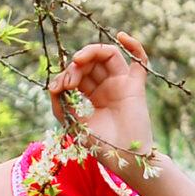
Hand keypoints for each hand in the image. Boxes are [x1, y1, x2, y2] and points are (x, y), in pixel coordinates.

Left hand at [47, 29, 154, 154]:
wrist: (124, 159)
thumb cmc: (100, 145)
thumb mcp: (72, 123)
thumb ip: (61, 103)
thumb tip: (54, 84)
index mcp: (91, 95)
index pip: (76, 74)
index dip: (65, 75)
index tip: (58, 89)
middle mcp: (106, 87)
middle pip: (90, 63)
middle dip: (75, 66)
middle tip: (69, 82)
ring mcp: (122, 84)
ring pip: (107, 55)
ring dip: (90, 53)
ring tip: (78, 62)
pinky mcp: (136, 86)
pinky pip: (140, 60)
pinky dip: (133, 45)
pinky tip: (121, 36)